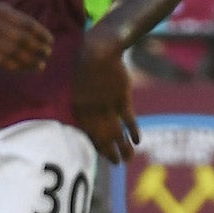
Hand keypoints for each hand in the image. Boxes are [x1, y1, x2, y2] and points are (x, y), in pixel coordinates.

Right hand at [0, 1, 52, 71]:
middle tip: (47, 54)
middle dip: (37, 48)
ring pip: (12, 52)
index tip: (50, 42)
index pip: (26, 23)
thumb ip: (18, 20)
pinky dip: (15, 66)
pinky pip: (1, 61)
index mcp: (2, 11)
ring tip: (40, 65)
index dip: (41, 33)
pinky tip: (25, 69)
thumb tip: (41, 35)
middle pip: (21, 38)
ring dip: (29, 60)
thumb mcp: (0, 10)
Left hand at [72, 30, 139, 161]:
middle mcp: (93, 110)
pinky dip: (132, 130)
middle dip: (110, 152)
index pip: (88, 134)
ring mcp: (108, 105)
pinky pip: (128, 119)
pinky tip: (137, 141)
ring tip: (129, 159)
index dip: (96, 147)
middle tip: (116, 163)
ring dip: (123, 147)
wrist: (99, 49)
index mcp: (79, 108)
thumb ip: (81, 101)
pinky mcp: (122, 97)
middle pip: (103, 137)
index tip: (102, 156)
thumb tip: (81, 113)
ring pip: (116, 132)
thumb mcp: (76, 83)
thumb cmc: (84, 63)